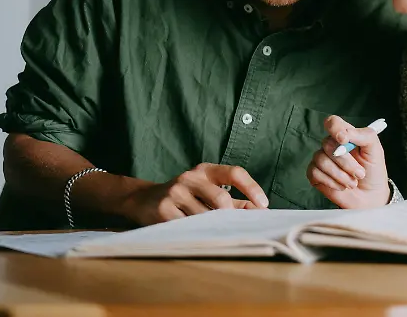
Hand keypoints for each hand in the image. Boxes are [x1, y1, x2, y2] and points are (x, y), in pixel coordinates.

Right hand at [120, 163, 268, 225]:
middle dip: (231, 217)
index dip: (252, 188)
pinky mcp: (163, 210)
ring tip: (215, 233)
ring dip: (214, 228)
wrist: (143, 199)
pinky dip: (197, 234)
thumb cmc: (185, 196)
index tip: (263, 205)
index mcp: (205, 170)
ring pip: (205, 217)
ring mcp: (175, 192)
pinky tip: (197, 236)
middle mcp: (190, 177)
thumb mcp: (208, 191)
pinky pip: (187, 227)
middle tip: (235, 228)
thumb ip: (234, 201)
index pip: (234, 173)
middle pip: (221, 199)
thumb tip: (260, 212)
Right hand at [307, 115, 389, 208]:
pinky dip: (331, 182)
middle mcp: (331, 146)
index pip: (333, 122)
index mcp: (345, 136)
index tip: (344, 140)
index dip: (335, 128)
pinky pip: (315, 173)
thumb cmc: (373, 171)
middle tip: (360, 174)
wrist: (371, 196)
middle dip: (346, 162)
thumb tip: (344, 133)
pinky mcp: (315, 175)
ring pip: (321, 160)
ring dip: (340, 175)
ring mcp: (322, 160)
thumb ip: (364, 135)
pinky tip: (342, 186)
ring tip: (353, 183)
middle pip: (328, 144)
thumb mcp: (375, 149)